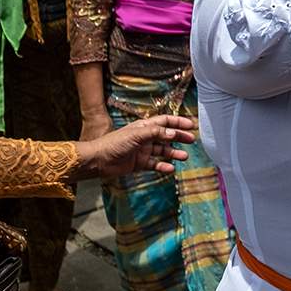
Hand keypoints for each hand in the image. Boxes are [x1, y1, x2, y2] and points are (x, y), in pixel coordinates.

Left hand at [76, 115, 196, 178]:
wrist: (99, 160)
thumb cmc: (114, 143)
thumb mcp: (136, 135)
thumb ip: (155, 133)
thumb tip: (172, 133)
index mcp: (144, 126)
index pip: (165, 121)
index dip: (177, 122)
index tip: (191, 125)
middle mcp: (145, 137)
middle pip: (166, 136)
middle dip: (179, 137)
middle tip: (192, 140)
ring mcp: (142, 151)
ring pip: (162, 151)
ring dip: (173, 153)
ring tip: (185, 156)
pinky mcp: (139, 163)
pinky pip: (154, 164)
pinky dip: (163, 166)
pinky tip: (171, 169)